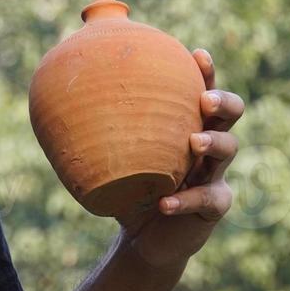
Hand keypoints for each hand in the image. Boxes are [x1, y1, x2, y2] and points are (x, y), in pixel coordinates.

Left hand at [116, 48, 244, 269]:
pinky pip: (206, 199)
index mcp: (186, 123)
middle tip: (204, 100)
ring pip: (228, 150)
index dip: (206, 72)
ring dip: (212, 142)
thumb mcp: (115, 153)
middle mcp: (208, 144)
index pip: (203, 90)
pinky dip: (185, 200)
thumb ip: (98, 125)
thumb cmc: (130, 185)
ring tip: (193, 141)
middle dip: (222, 101)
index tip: (197, 55)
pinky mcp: (213, 206)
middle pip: (232, 113)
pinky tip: (165, 203)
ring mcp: (215, 174)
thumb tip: (57, 91)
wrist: (144, 235)